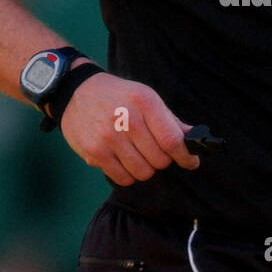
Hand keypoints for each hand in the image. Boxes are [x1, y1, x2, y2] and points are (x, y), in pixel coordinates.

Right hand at [59, 72, 200, 184]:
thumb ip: (171, 120)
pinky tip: (123, 160)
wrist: (76, 92)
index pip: (172, 140)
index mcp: (144, 102)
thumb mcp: (146, 97)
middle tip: (153, 150)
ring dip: (145, 168)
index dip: (186, 156)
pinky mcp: (94, 153)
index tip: (191, 161)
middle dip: (162, 160)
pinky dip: (128, 175)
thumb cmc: (117, 96)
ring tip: (137, 154)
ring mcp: (109, 138)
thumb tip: (195, 140)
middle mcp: (127, 119)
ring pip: (143, 173)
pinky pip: (123, 179)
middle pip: (160, 160)